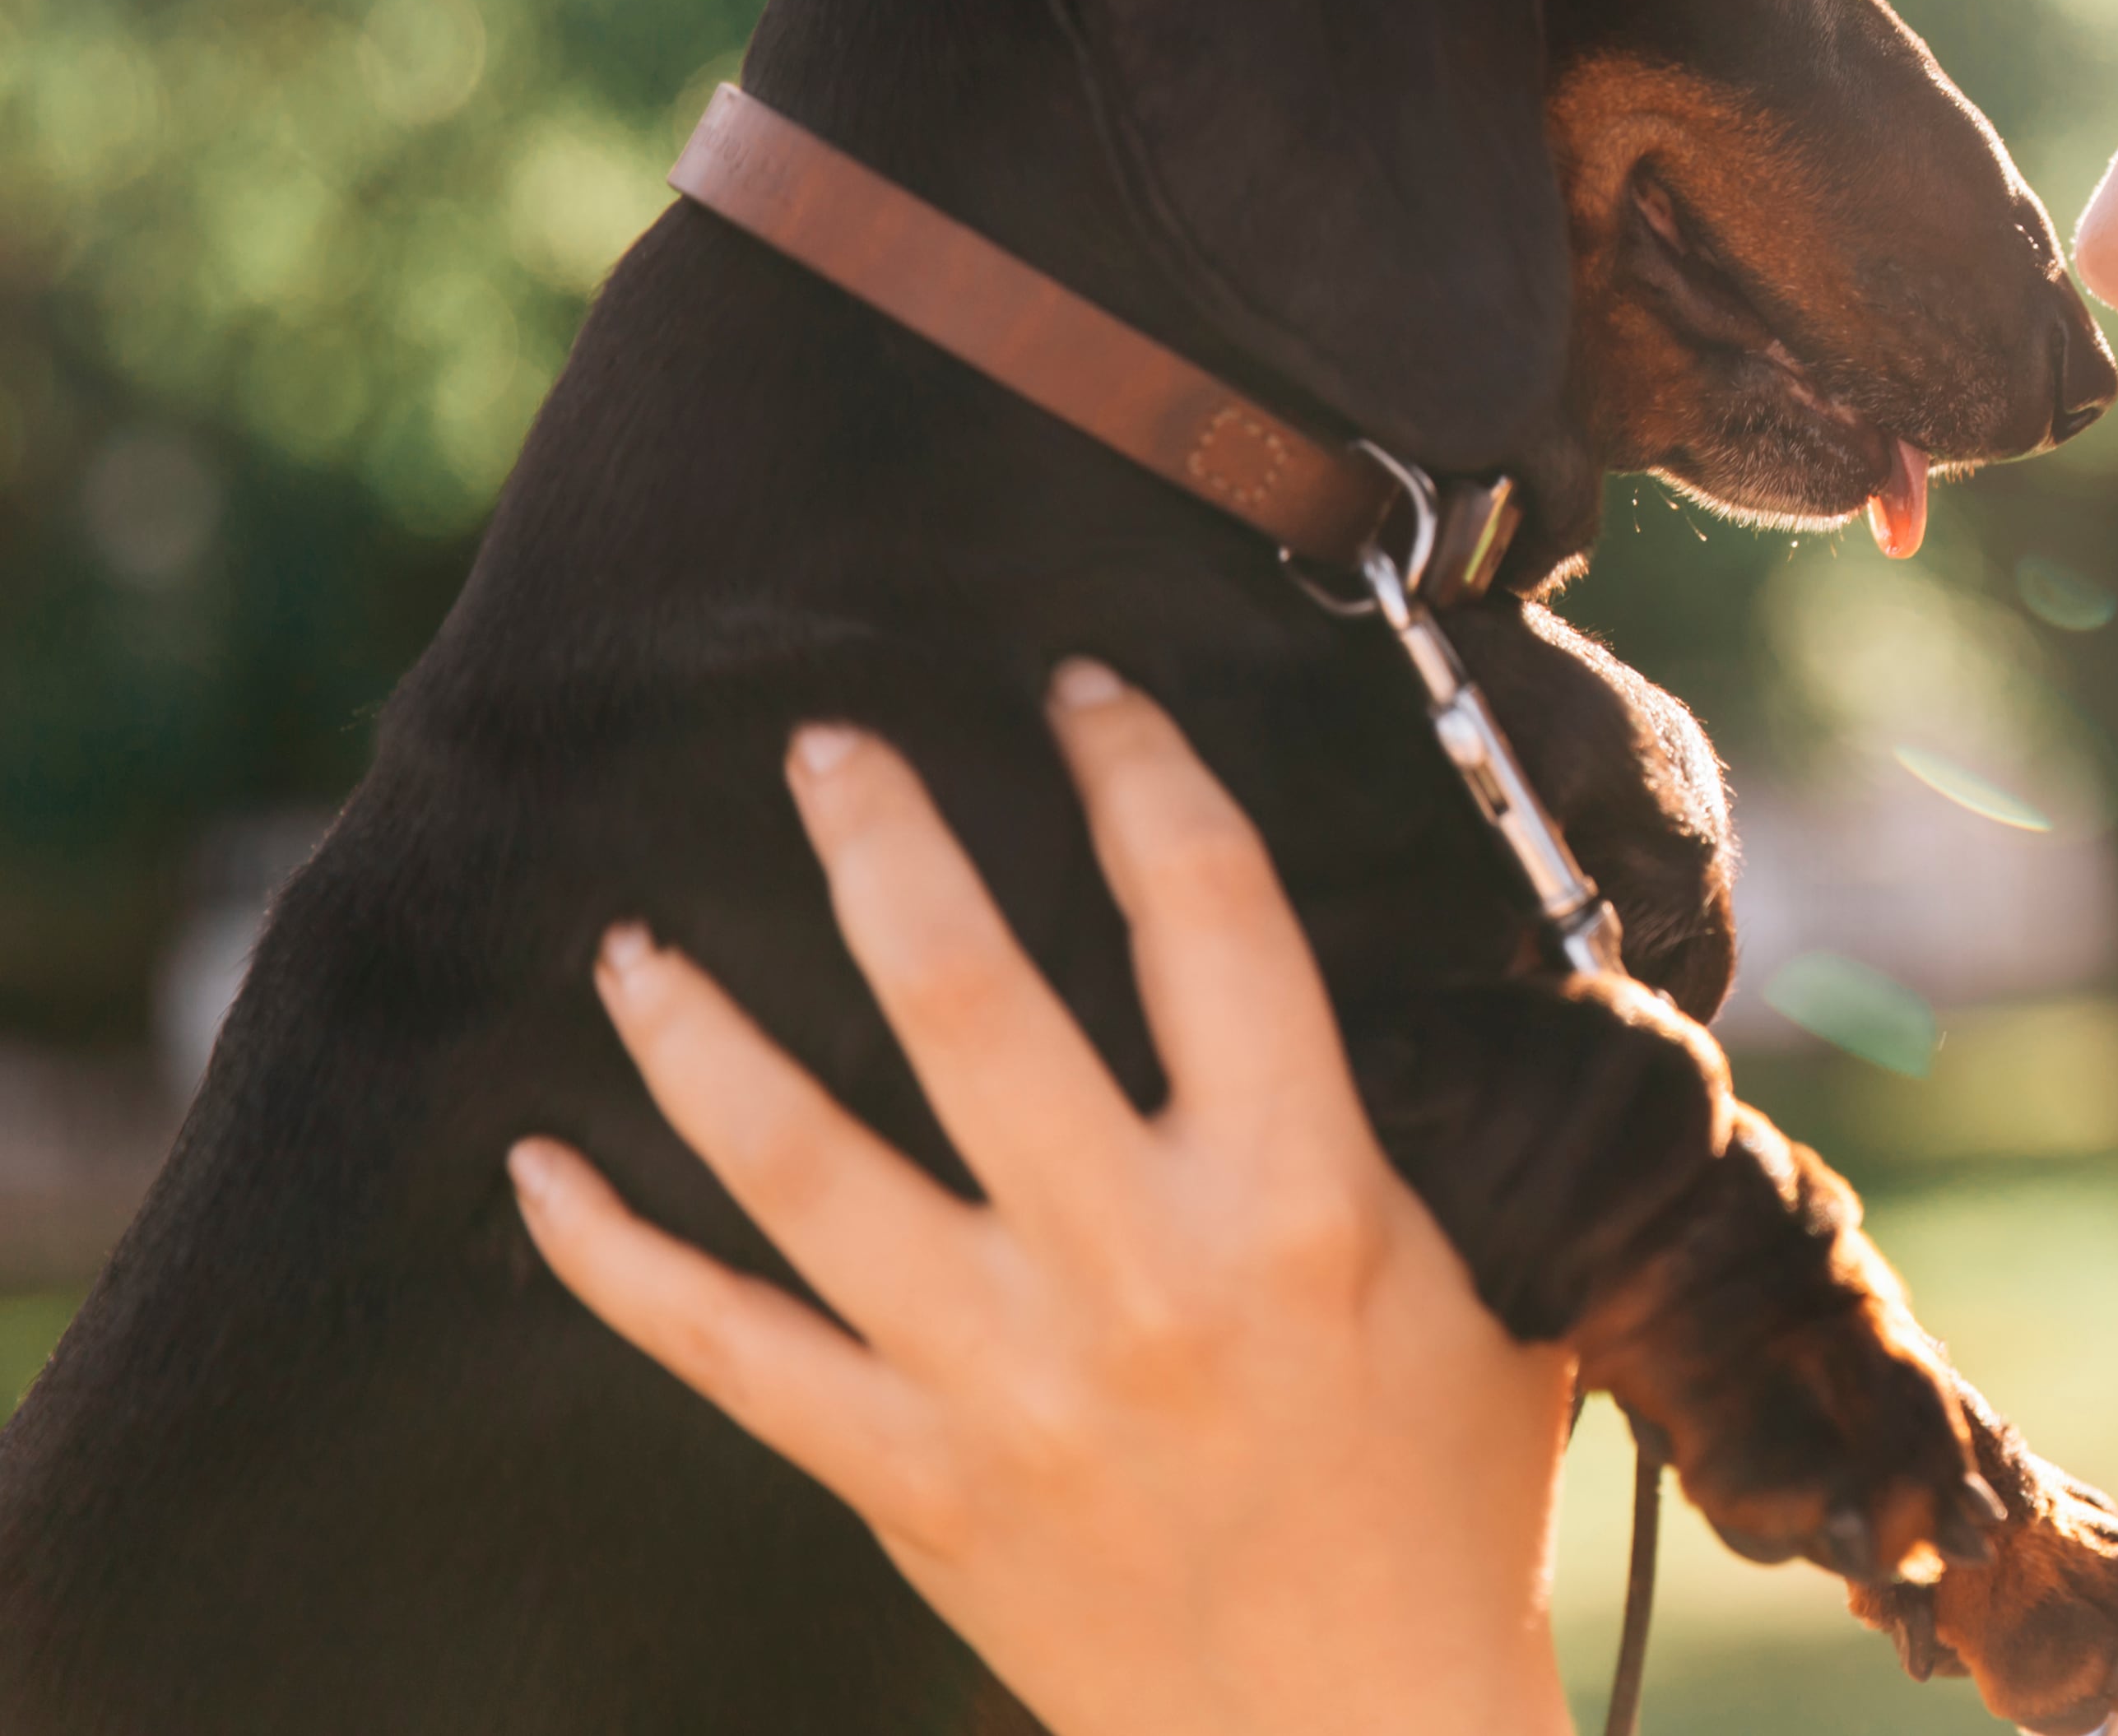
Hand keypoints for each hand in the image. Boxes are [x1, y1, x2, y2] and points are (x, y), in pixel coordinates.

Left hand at [508, 661, 1577, 1735]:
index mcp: (1304, 1199)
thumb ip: (1432, 1131)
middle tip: (822, 745)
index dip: (1141, 770)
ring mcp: (1005, 1378)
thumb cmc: (1446, 1509)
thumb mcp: (1497, 1288)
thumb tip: (1401, 974)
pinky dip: (615, 1257)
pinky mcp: (910, 1480)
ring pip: (802, 1159)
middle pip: (970, 997)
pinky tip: (535, 1172)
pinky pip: (724, 1349)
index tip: (1082, 694)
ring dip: (700, 1030)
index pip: (1207, 916)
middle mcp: (1138, 1269)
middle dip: (884, 839)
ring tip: (631, 937)